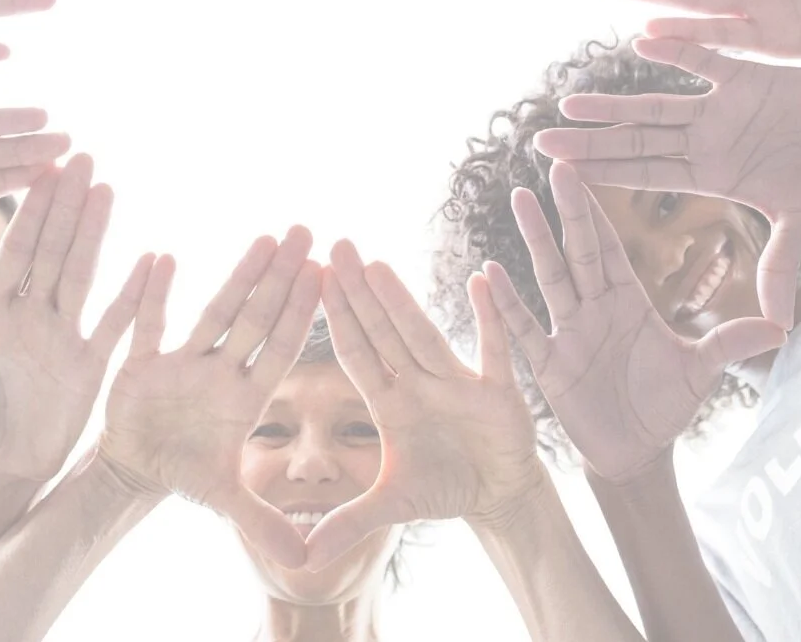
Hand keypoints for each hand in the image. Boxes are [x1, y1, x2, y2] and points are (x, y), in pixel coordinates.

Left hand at [0, 155, 152, 480]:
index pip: (11, 251)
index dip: (25, 209)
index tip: (36, 165)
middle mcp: (29, 315)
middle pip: (50, 248)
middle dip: (65, 201)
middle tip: (80, 152)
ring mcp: (62, 337)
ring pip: (82, 272)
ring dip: (96, 231)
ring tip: (109, 185)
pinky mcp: (88, 367)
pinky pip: (113, 324)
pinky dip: (134, 295)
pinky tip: (154, 261)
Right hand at [95, 227, 321, 565]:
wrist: (137, 468)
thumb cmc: (187, 471)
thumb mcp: (226, 500)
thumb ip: (262, 522)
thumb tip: (305, 562)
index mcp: (243, 398)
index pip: (280, 348)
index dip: (301, 314)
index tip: (326, 276)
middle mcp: (219, 371)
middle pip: (255, 318)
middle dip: (280, 278)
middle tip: (306, 232)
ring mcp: (182, 363)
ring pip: (214, 312)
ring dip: (237, 276)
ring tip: (263, 237)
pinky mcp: (142, 365)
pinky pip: (146, 326)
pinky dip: (149, 297)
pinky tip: (159, 259)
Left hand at [301, 242, 545, 566]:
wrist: (498, 495)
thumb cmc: (443, 486)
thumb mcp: (392, 507)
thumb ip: (350, 522)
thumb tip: (303, 554)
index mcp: (390, 403)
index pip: (356, 354)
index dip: (334, 321)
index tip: (310, 281)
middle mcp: (419, 383)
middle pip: (383, 332)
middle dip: (359, 293)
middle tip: (334, 245)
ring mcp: (457, 383)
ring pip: (424, 336)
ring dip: (403, 301)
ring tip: (378, 264)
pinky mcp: (497, 393)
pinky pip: (494, 350)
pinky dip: (491, 318)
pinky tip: (484, 280)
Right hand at [483, 161, 784, 484]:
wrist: (638, 452)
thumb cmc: (666, 404)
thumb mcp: (701, 370)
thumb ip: (729, 343)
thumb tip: (780, 328)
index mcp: (629, 300)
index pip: (612, 246)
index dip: (601, 210)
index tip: (589, 169)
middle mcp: (595, 307)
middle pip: (579, 249)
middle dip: (568, 208)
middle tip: (556, 161)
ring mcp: (569, 332)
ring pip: (549, 276)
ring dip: (534, 239)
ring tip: (518, 199)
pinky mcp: (550, 364)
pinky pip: (525, 328)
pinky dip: (507, 303)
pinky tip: (488, 273)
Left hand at [536, 40, 800, 326]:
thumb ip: (781, 267)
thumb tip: (779, 328)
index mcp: (713, 175)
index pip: (646, 176)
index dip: (605, 177)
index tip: (561, 180)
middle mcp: (706, 141)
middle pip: (636, 142)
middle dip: (590, 143)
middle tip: (539, 142)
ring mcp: (721, 108)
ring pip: (657, 105)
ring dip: (615, 104)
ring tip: (569, 101)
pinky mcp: (746, 76)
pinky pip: (706, 60)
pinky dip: (679, 52)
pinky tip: (643, 43)